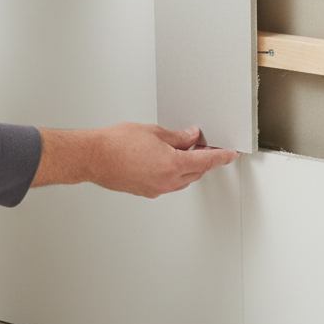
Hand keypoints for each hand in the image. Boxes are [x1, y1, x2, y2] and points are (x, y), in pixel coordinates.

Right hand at [31, 123, 238, 197]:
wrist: (92, 157)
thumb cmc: (115, 143)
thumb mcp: (153, 132)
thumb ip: (177, 137)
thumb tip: (191, 137)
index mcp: (172, 164)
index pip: (206, 161)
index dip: (222, 156)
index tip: (231, 154)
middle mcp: (166, 181)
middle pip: (197, 172)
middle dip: (204, 159)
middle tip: (204, 145)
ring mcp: (156, 189)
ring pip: (183, 180)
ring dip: (189, 167)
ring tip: (184, 150)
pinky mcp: (147, 191)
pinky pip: (169, 184)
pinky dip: (174, 173)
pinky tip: (168, 161)